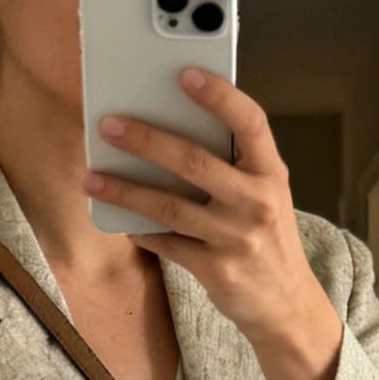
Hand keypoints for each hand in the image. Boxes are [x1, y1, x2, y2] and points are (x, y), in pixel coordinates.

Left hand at [80, 70, 343, 379]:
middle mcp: (257, 203)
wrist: (286, 305)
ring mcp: (236, 239)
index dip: (219, 96)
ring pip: (170, 206)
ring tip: (92, 178)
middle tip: (109, 125)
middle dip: (146, 140)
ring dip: (125, 190)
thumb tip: (171, 126)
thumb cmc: (266, 237)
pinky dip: (141, 230)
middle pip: (194, 162)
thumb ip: (234, 163)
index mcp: (272, 173)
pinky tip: (120, 220)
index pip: (250, 122)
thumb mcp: (266, 194)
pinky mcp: (216, 271)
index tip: (185, 74)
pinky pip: (168, 244)